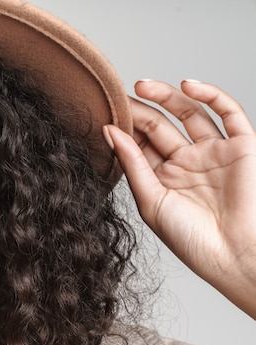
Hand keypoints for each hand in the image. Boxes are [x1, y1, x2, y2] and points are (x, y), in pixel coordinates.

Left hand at [103, 80, 255, 318]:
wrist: (234, 256)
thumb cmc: (191, 240)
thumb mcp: (150, 201)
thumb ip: (132, 164)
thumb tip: (109, 131)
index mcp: (163, 178)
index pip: (140, 144)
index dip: (124, 127)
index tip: (104, 111)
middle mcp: (187, 162)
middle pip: (160, 126)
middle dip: (140, 110)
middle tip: (119, 94)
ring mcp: (214, 153)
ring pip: (190, 113)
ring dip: (167, 96)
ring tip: (141, 86)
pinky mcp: (242, 147)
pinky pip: (229, 113)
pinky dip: (211, 95)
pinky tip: (187, 85)